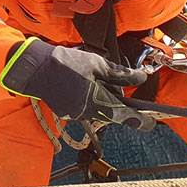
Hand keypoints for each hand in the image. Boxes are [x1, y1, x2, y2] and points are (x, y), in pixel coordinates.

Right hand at [0, 38, 152, 128]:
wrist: (34, 67)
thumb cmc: (66, 62)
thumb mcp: (97, 63)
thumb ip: (120, 74)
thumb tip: (141, 78)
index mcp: (96, 100)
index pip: (123, 114)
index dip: (140, 120)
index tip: (152, 124)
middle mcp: (86, 112)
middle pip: (110, 111)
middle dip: (115, 100)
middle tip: (110, 83)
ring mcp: (74, 114)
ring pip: (96, 109)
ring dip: (99, 97)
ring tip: (88, 77)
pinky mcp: (65, 112)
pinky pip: (83, 108)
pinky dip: (85, 98)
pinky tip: (77, 83)